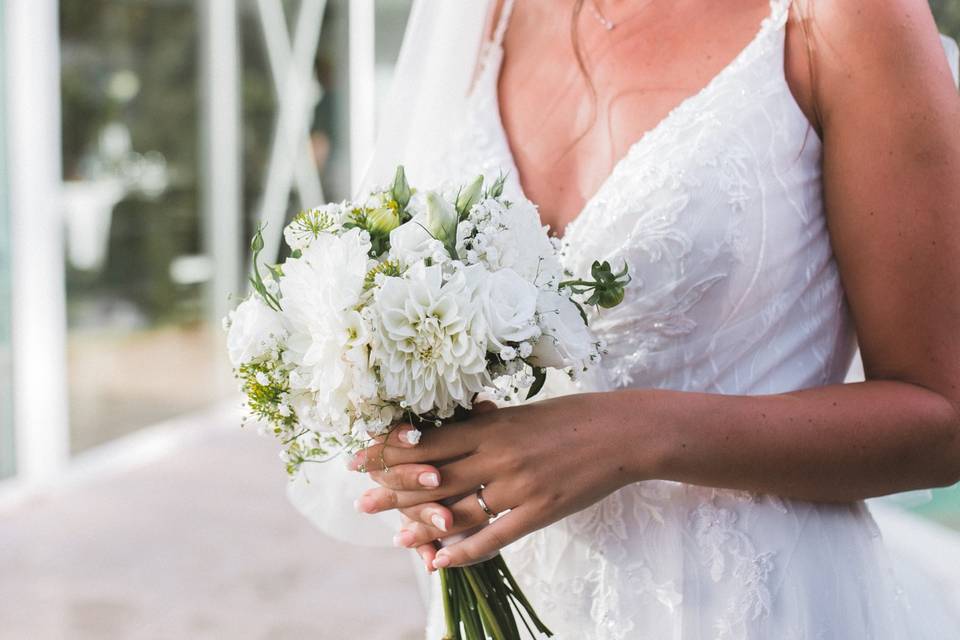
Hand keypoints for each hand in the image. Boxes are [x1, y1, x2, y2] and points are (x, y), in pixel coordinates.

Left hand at [350, 392, 652, 568]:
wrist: (623, 432)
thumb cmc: (573, 416)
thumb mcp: (525, 411)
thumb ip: (490, 421)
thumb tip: (464, 416)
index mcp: (491, 425)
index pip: (428, 441)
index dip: (390, 451)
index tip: (361, 458)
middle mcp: (497, 455)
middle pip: (432, 476)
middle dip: (393, 489)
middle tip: (363, 502)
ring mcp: (518, 486)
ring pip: (458, 510)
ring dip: (423, 525)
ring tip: (396, 536)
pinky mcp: (539, 512)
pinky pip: (494, 537)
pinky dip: (465, 552)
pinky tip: (442, 562)